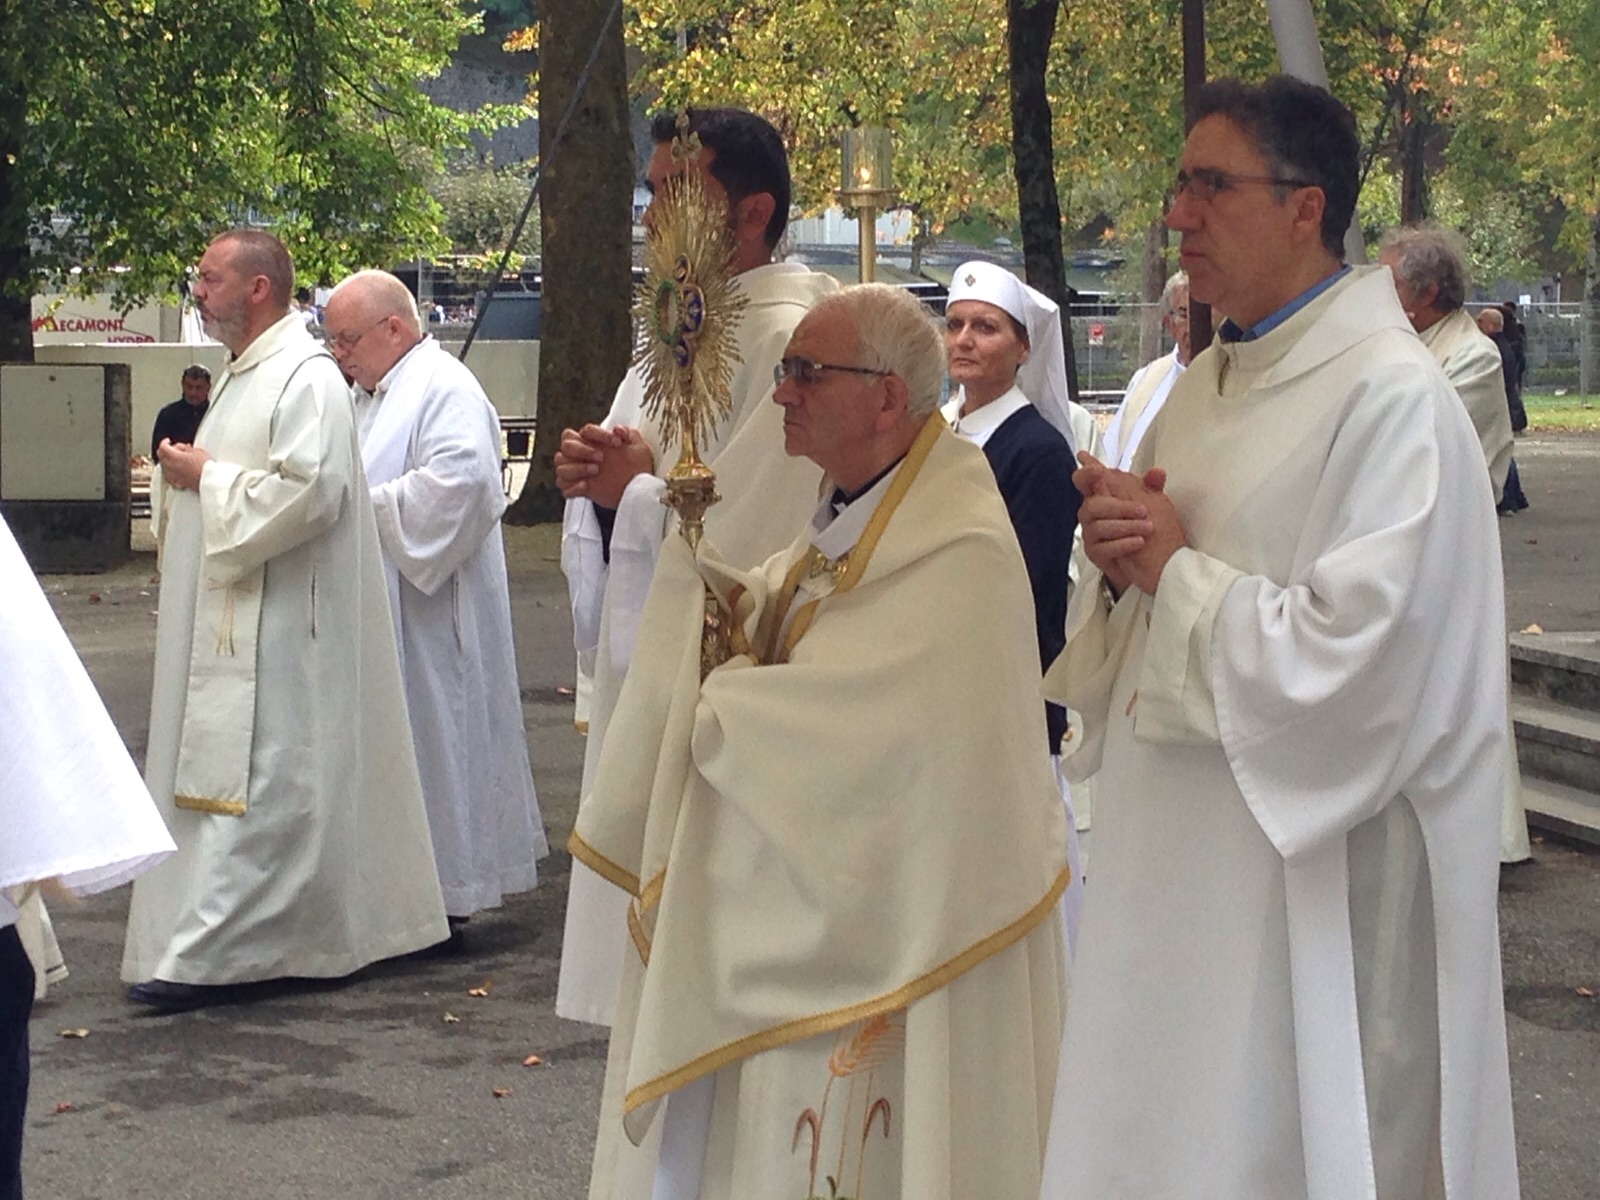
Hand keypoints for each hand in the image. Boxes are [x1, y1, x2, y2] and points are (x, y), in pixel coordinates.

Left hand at [156, 439, 211, 490]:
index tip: (168, 441)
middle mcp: (171, 467)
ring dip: (166, 461)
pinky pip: (167, 477)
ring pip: (163, 467)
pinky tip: (173, 471)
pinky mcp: (177, 483)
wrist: (210, 480)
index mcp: (175, 457)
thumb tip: (182, 448)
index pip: (163, 447)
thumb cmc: (205, 467)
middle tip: (172, 449)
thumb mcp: (197, 451)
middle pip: (161, 456)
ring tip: (174, 460)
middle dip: (165, 451)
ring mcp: (173, 476)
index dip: (165, 442)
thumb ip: (185, 448)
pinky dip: (169, 472)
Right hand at [554, 424, 653, 507]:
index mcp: (591, 441)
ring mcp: (576, 471)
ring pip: (561, 467)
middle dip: (582, 450)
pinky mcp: (577, 488)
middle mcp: (580, 454)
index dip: (599, 434)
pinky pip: (564, 487)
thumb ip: (629, 434)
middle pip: (567, 446)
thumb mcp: (637, 448)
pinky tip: (585, 486)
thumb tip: (618, 429)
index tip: (616, 442)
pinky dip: (572, 487)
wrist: (636, 490)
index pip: (586, 430)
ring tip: (595, 470)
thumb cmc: (635, 467)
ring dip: (577, 468)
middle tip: (601, 457)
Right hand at [1073, 452, 1184, 595]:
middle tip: (1143, 510)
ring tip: (1148, 528)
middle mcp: (1091, 514)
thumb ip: (1152, 486)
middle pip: (1092, 504)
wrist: (1150, 561)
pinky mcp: (1095, 553)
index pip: (1086, 480)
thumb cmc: (1144, 528)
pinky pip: (1104, 547)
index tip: (1095, 468)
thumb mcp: (1152, 503)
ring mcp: (1091, 534)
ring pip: (1099, 526)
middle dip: (1119, 507)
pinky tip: (1139, 542)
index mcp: (1101, 495)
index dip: (1087, 473)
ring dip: (1126, 526)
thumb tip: (1158, 472)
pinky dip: (1124, 544)